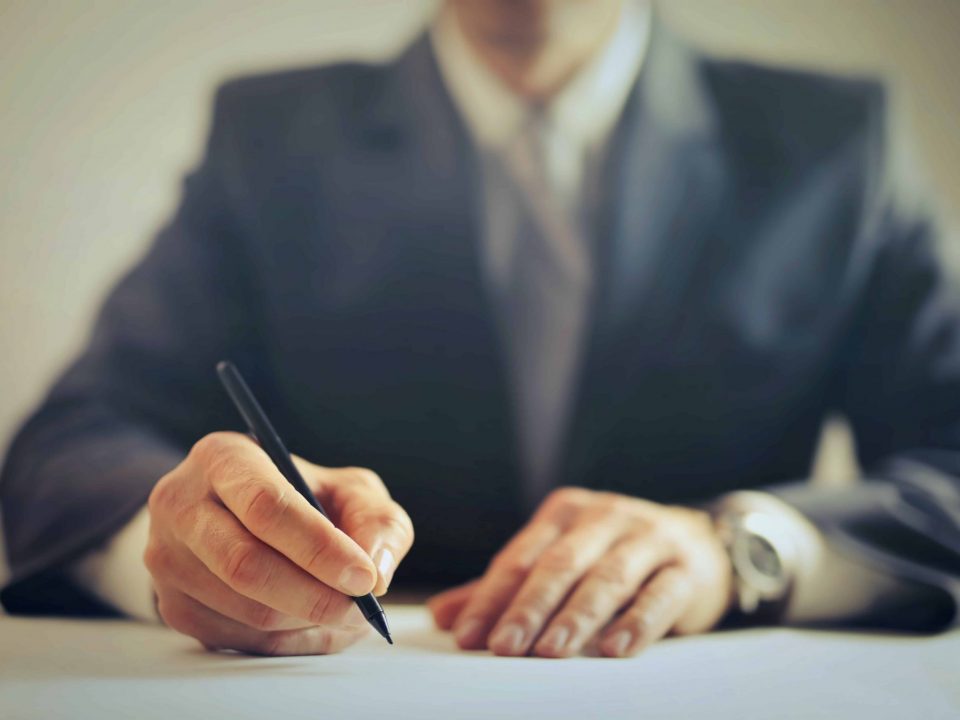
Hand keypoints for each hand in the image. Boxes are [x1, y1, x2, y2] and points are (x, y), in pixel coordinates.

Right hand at [145, 431, 413, 654]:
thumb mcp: (349, 489)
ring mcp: (168, 559)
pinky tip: (315, 623)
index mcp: (224, 457)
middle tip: (362, 609)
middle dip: (315, 596)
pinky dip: (289, 641)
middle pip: (245, 565)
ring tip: (347, 613)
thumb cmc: (305, 498)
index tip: (364, 577)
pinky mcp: (173, 606)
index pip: (265, 506)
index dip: (318, 548)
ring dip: (307, 622)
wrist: (240, 516)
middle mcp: (181, 504)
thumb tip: (377, 572)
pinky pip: (238, 639)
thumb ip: (377, 520)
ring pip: (245, 610)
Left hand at [428, 487, 731, 657]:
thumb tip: (445, 617)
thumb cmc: (614, 554)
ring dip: (576, 616)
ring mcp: (647, 538)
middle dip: (528, 608)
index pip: (520, 557)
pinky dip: (636, 623)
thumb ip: (506, 587)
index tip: (468, 636)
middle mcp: (604, 516)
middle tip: (502, 647)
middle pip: (559, 565)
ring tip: (549, 652)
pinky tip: (614, 650)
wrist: (699, 541)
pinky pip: (658, 595)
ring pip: (607, 578)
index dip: (492, 597)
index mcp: (564, 512)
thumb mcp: (561, 558)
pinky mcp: (684, 567)